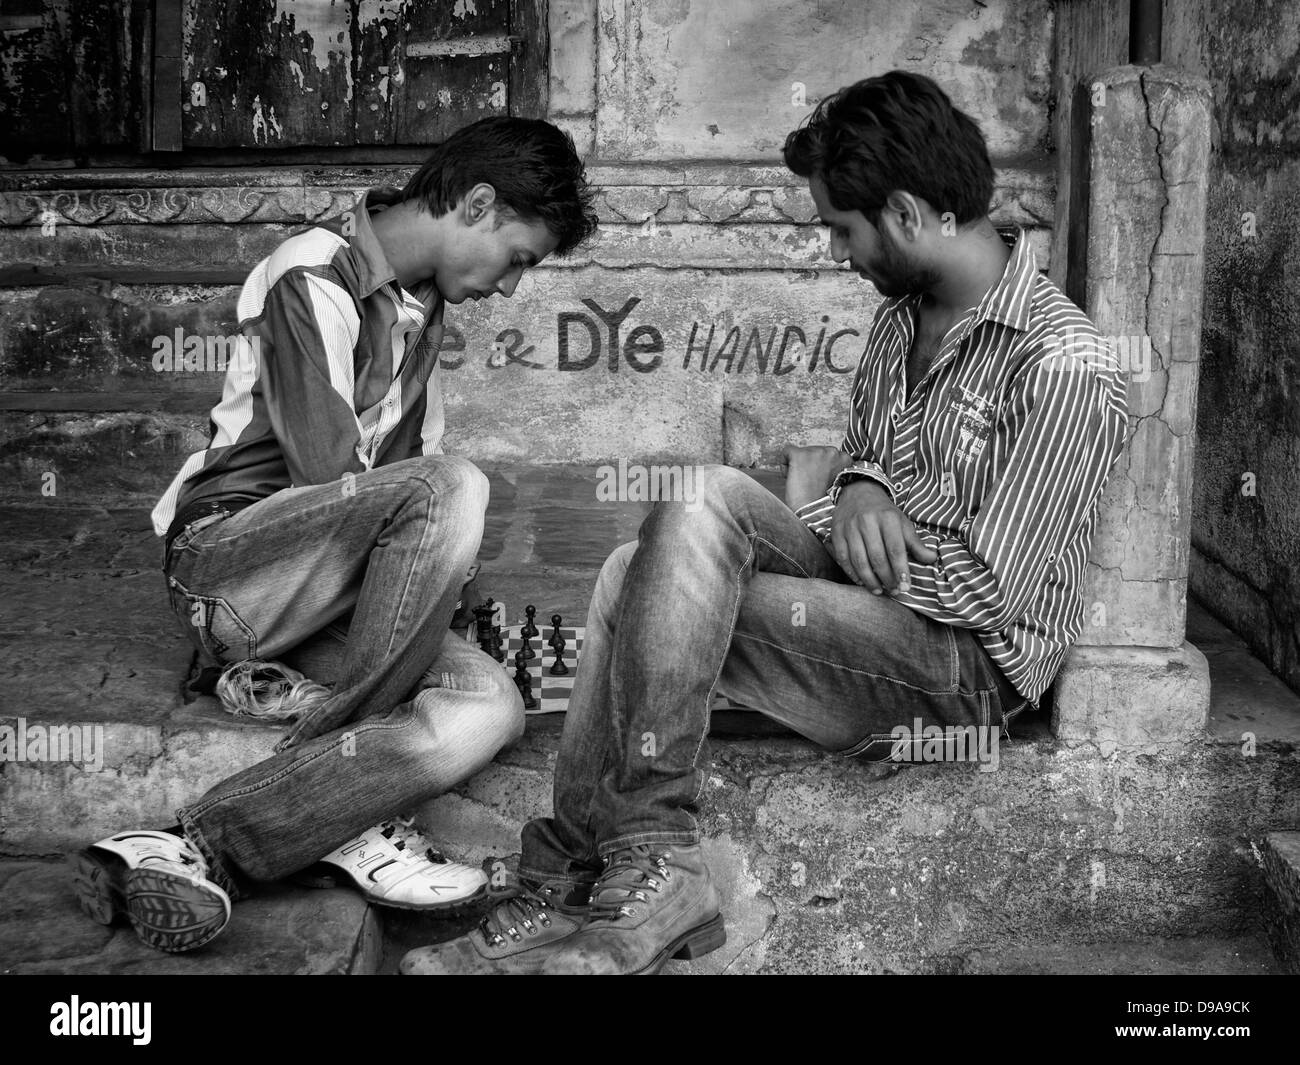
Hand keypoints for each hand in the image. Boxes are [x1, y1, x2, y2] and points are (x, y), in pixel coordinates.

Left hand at [783, 445, 854, 510]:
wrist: (814, 513)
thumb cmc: (825, 503)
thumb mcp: (838, 482)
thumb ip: (834, 469)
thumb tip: (821, 463)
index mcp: (845, 459)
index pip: (828, 456)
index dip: (820, 468)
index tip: (818, 480)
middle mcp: (832, 452)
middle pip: (814, 452)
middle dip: (810, 465)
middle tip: (810, 483)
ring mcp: (816, 451)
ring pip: (801, 452)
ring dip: (799, 466)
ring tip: (803, 483)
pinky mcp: (800, 455)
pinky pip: (786, 451)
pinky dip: (785, 464)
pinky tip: (791, 478)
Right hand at [830, 480, 937, 594]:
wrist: (858, 492)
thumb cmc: (883, 512)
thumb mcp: (902, 522)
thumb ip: (915, 543)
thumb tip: (931, 559)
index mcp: (888, 518)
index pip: (895, 548)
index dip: (900, 569)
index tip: (905, 586)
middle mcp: (867, 522)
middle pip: (877, 557)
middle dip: (886, 578)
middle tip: (894, 591)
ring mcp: (850, 528)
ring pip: (859, 560)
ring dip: (869, 580)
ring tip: (879, 590)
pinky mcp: (837, 533)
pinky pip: (843, 558)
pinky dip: (852, 573)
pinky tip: (861, 581)